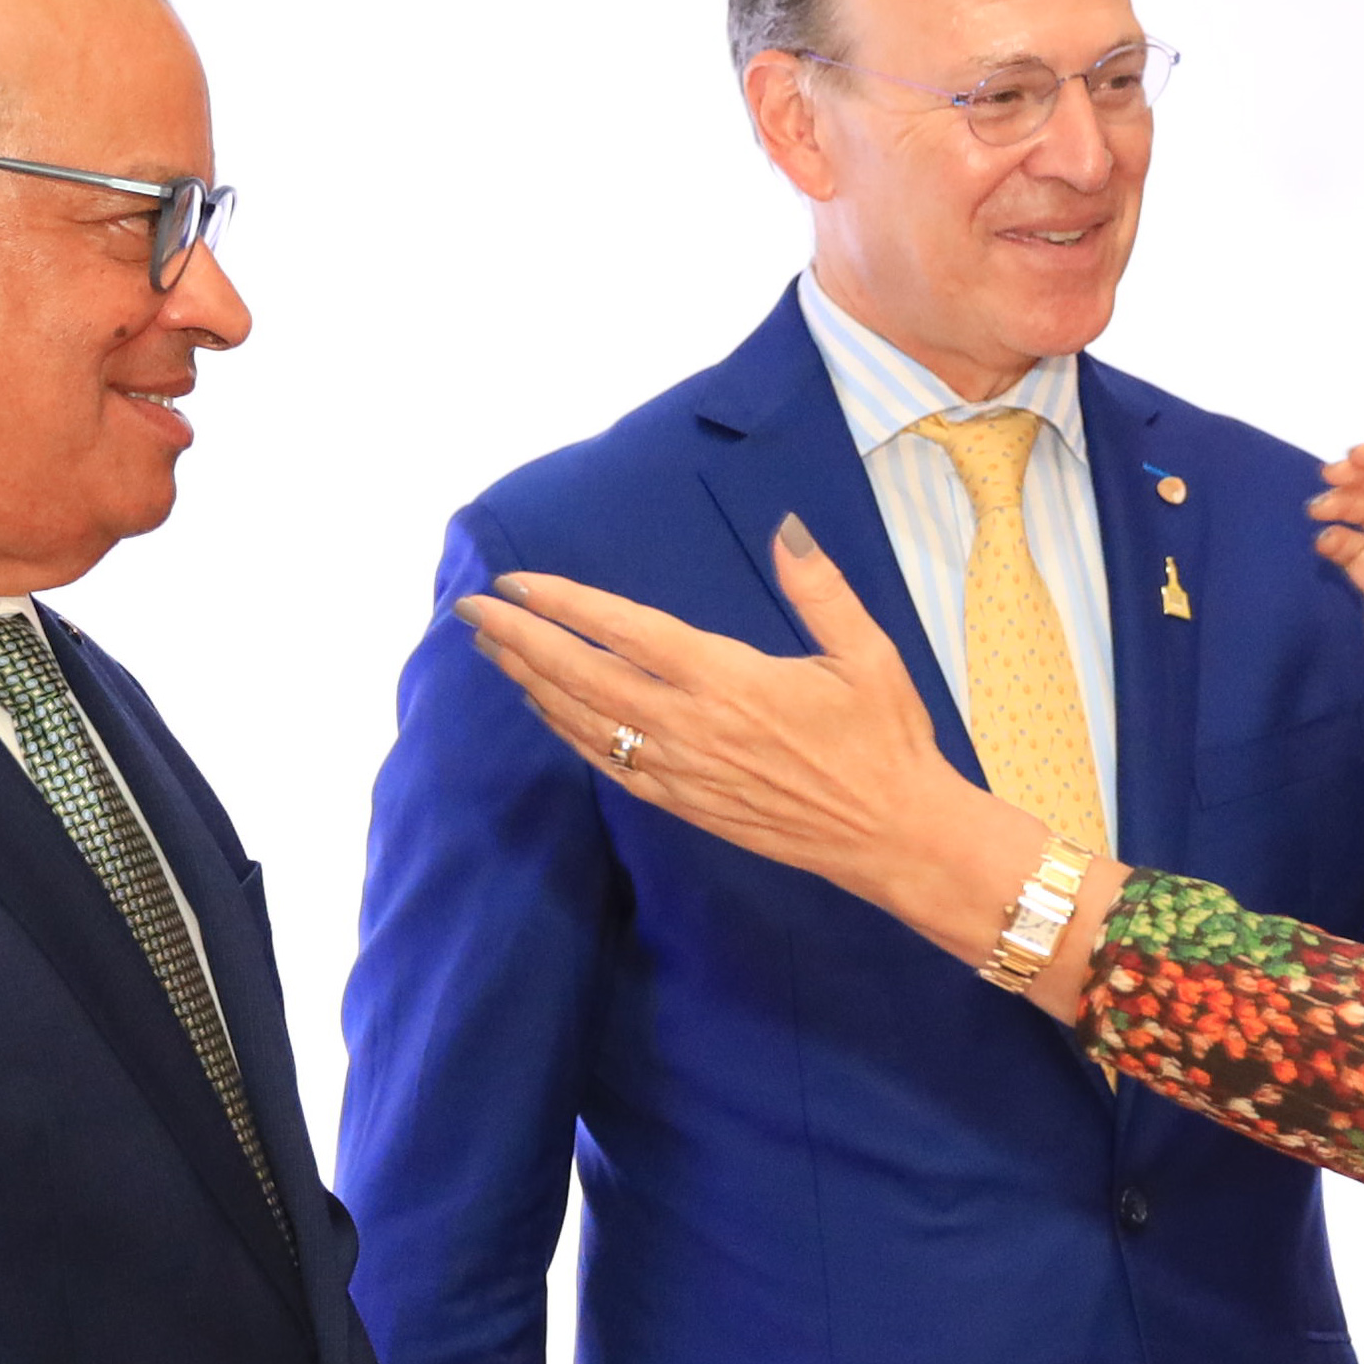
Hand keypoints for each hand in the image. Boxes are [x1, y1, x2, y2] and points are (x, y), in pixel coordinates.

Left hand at [460, 528, 1045, 963]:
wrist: (892, 836)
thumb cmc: (885, 739)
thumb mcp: (867, 653)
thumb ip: (819, 589)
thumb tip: (785, 528)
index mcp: (729, 679)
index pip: (624, 630)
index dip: (562, 603)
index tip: (515, 581)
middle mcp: (691, 725)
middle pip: (581, 675)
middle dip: (519, 639)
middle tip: (470, 610)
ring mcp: (681, 770)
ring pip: (585, 721)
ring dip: (531, 682)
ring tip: (492, 650)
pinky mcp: (684, 803)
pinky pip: (607, 764)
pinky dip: (566, 731)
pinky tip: (544, 708)